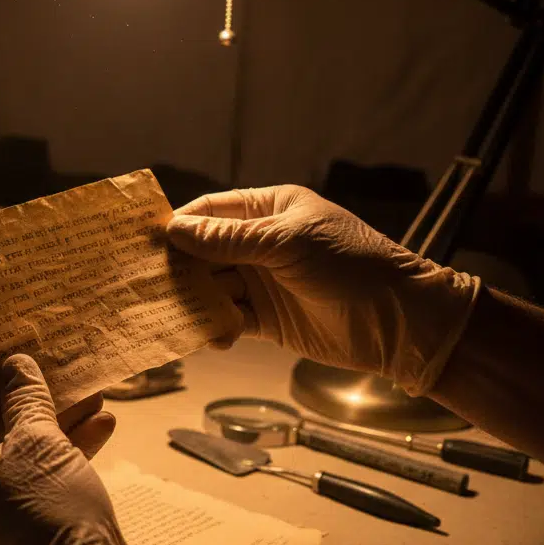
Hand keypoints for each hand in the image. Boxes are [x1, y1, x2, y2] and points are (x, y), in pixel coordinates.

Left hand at [0, 354, 170, 544]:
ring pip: (23, 445)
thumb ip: (24, 397)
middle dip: (31, 392)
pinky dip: (68, 446)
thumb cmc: (49, 512)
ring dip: (58, 416)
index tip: (21, 348)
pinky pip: (41, 471)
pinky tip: (103, 423)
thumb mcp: (37, 442)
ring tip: (95, 390)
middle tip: (62, 364)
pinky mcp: (29, 519)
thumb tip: (15, 365)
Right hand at [164, 185, 479, 395]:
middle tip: (141, 281)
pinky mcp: (269, 320)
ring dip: (192, 299)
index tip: (144, 240)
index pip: (213, 211)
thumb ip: (229, 240)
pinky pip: (229, 319)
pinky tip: (205, 335)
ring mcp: (265, 282)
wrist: (402, 321)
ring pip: (213, 288)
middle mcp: (263, 244)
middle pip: (205, 251)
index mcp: (271, 210)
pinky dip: (214, 327)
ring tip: (163, 311)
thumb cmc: (352, 265)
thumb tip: (173, 230)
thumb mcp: (287, 243)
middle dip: (177, 265)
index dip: (179, 223)